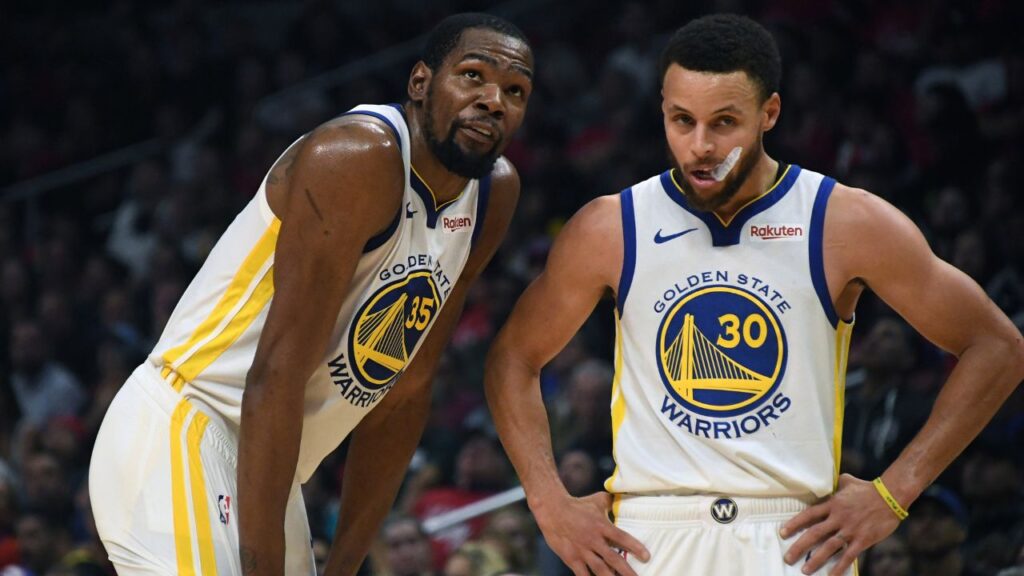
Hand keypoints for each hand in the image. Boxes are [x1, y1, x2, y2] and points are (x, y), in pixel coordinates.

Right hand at [531, 491, 649, 575]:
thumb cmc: (577, 505)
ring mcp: (582, 551)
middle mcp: (594, 540)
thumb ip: (611, 501)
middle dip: (627, 572)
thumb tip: (625, 496)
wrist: (552, 509)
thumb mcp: (596, 500)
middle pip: (614, 559)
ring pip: (600, 570)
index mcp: (602, 526)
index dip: (635, 547)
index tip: (646, 557)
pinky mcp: (571, 558)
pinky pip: (582, 574)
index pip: (622, 538)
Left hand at [781, 474, 899, 574]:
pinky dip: (840, 566)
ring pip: (829, 547)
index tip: (783, 533)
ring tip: (804, 570)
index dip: (794, 524)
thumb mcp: (847, 481)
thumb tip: (826, 481)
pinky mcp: (863, 540)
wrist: (890, 496)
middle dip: (799, 547)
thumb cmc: (867, 488)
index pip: (808, 515)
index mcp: (832, 504)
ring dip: (815, 559)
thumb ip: (835, 484)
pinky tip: (831, 575)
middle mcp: (838, 518)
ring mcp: (850, 530)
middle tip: (788, 558)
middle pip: (814, 534)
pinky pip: (849, 555)